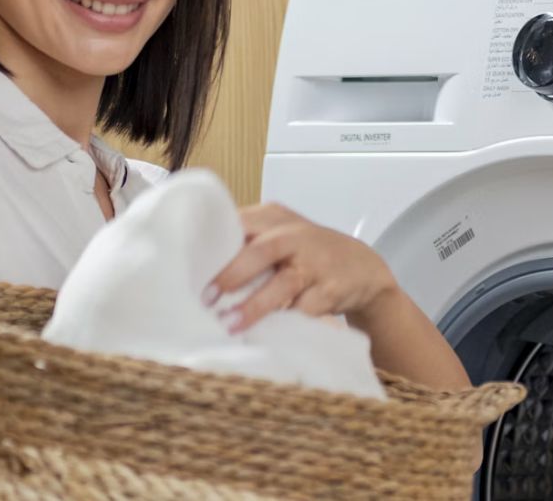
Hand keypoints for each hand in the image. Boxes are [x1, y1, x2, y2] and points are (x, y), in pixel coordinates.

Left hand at [206, 203, 398, 333]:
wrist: (362, 268)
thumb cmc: (308, 253)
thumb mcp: (278, 235)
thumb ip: (245, 243)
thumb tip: (197, 270)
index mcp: (274, 218)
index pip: (239, 223)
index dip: (214, 245)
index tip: (189, 267)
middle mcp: (295, 235)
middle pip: (260, 250)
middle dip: (231, 275)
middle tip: (207, 299)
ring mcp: (316, 262)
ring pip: (282, 283)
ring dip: (254, 306)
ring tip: (230, 324)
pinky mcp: (331, 290)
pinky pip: (304, 309)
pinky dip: (283, 322)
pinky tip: (264, 334)